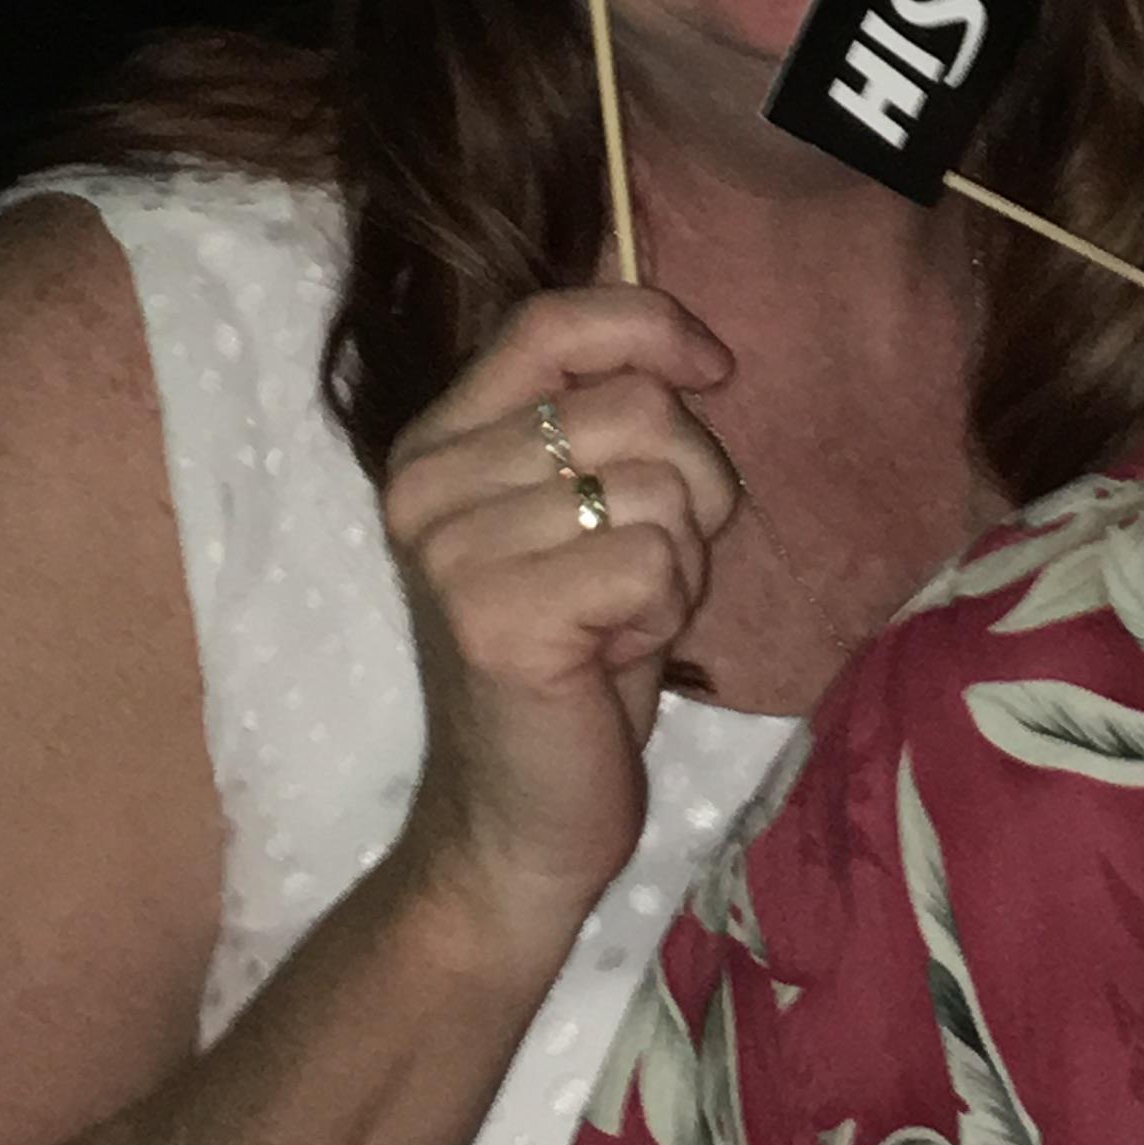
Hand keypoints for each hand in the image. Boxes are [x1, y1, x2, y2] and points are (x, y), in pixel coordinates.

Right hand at [381, 285, 740, 966]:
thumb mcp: (584, 519)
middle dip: (690, 486)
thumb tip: (689, 352)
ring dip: (678, 561)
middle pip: (635, 407)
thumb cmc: (574, 665)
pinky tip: (611, 659)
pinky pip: (654, 559)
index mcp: (439, 443)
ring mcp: (453, 550)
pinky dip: (664, 612)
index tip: (715, 369)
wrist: (515, 822)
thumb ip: (605, 429)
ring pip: (657, 485)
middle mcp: (428, 484)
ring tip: (620, 620)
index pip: (550, 322)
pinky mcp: (496, 616)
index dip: (649, 324)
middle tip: (646, 571)